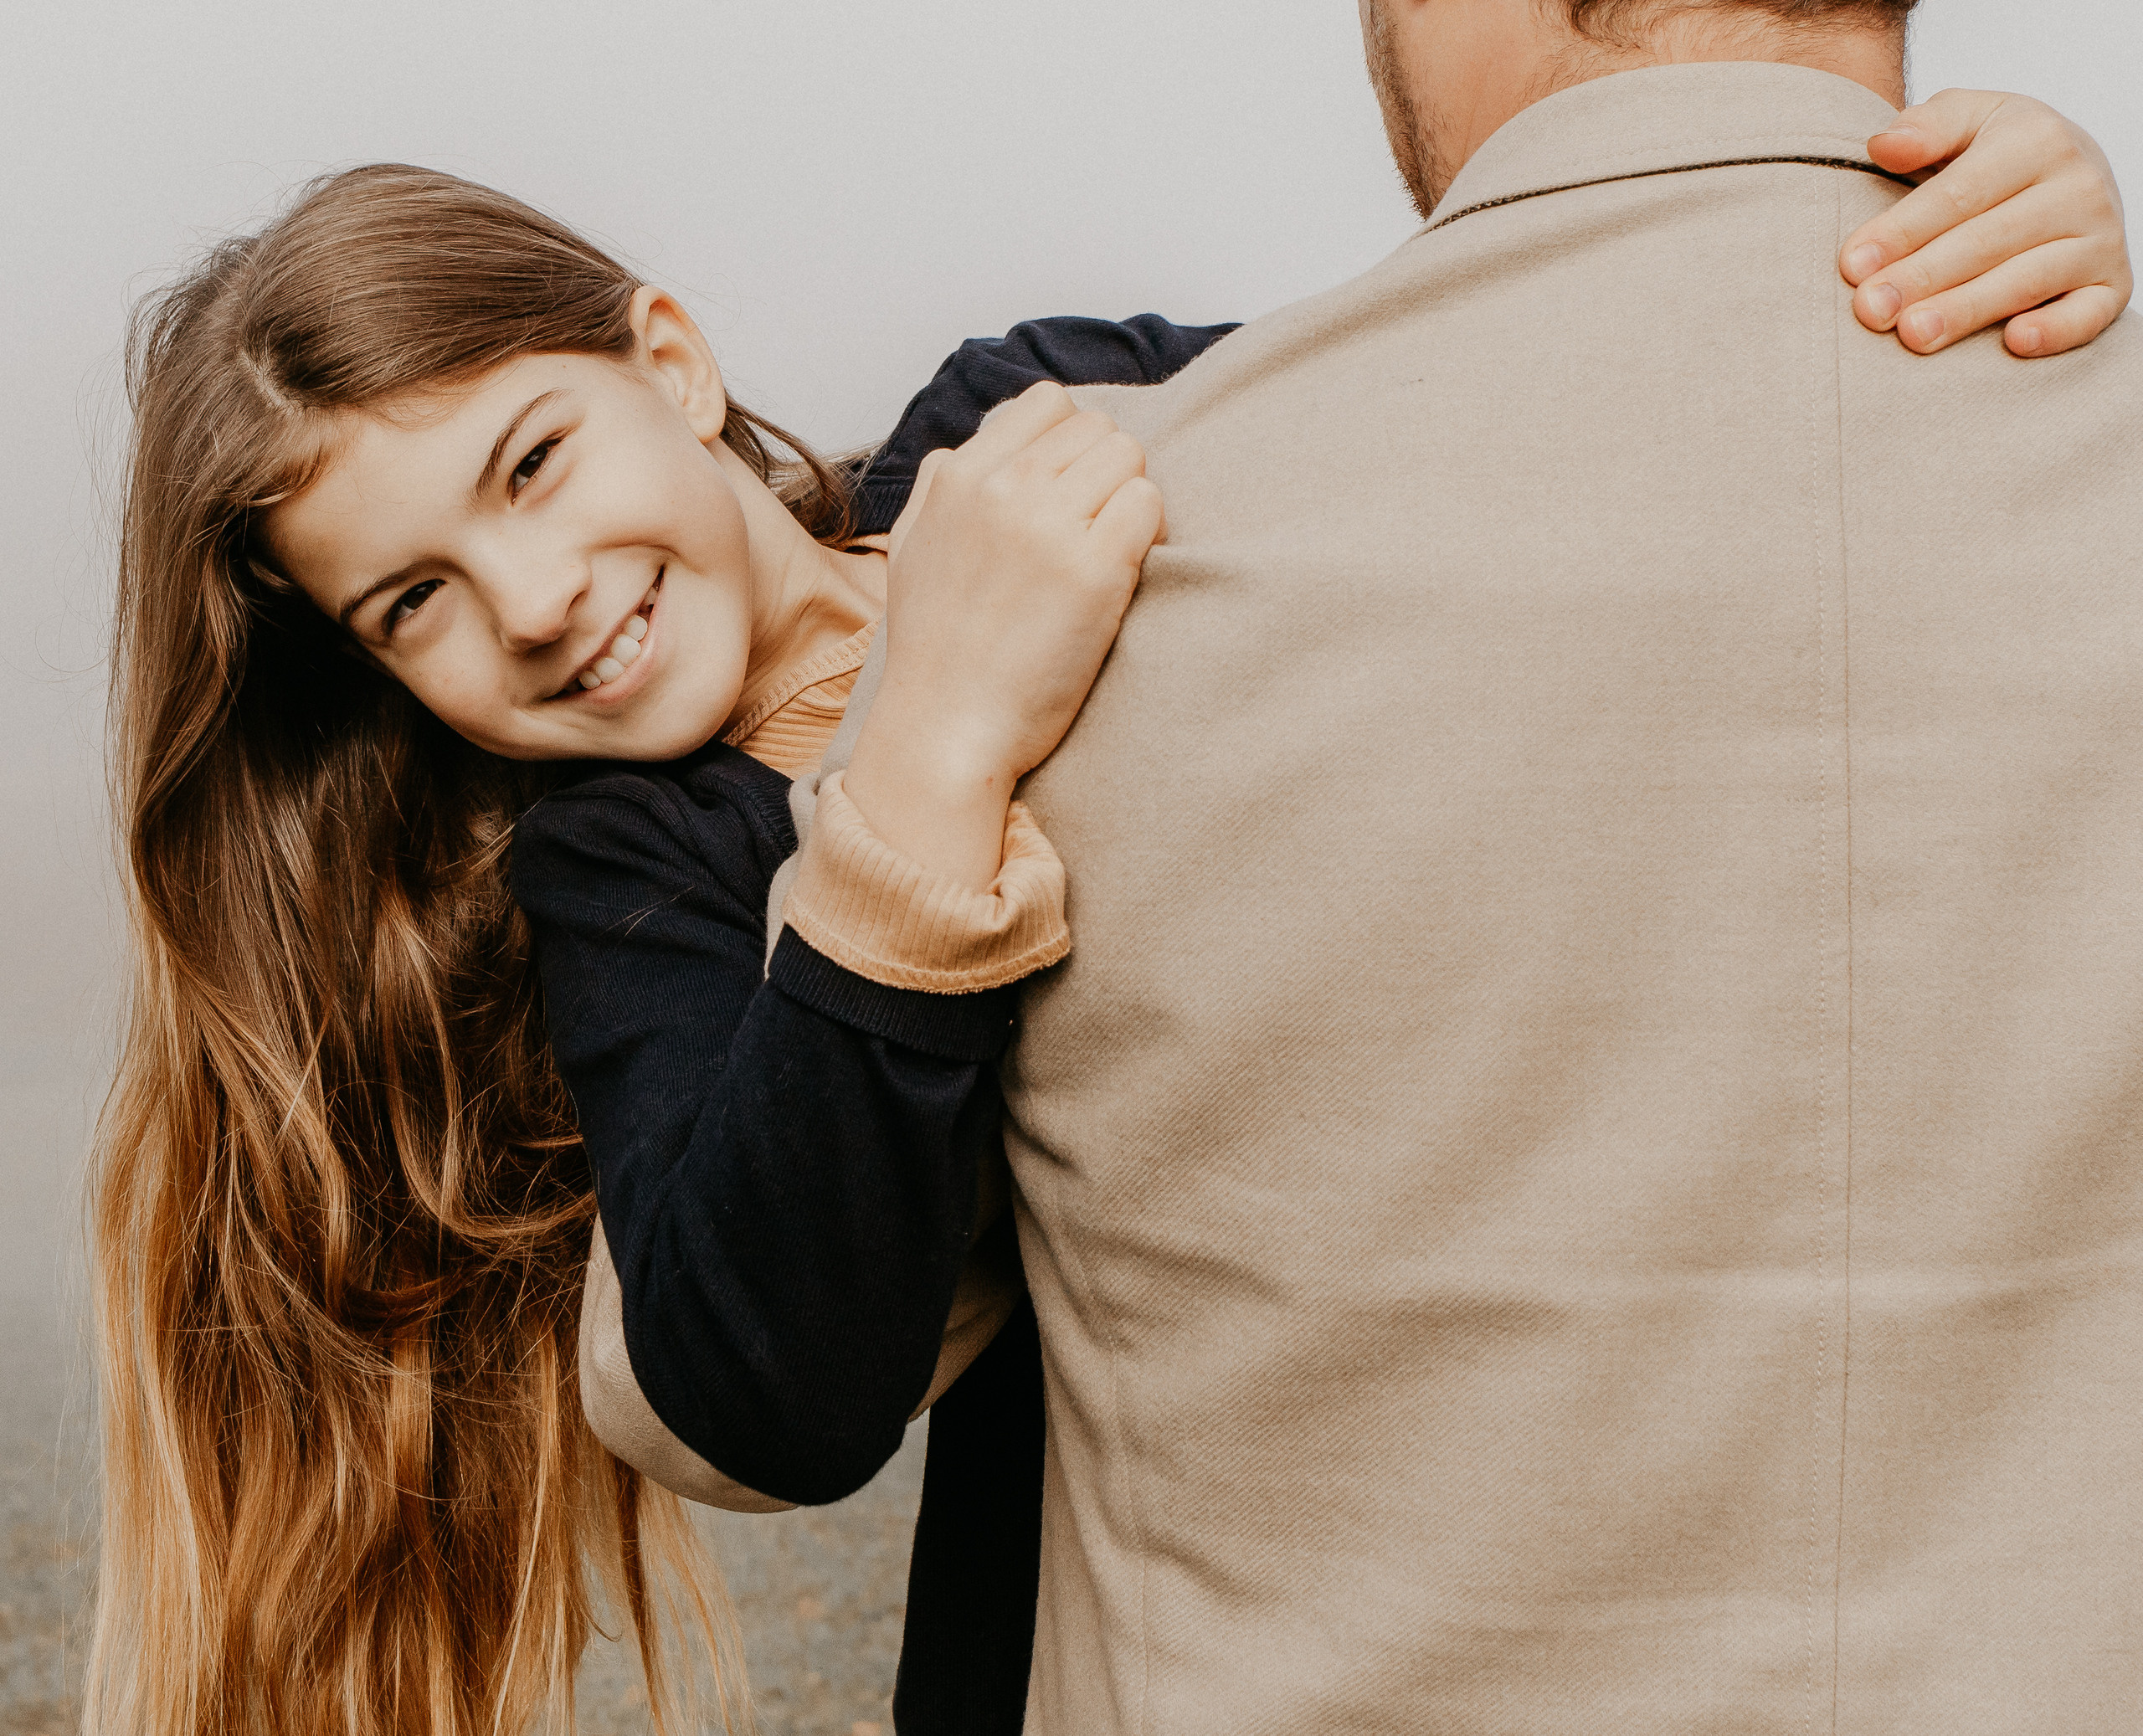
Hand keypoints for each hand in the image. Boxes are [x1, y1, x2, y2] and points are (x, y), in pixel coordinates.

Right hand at [844, 382, 1162, 888]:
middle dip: (1106, 473)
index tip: (1071, 489)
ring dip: (1129, 500)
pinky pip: (1148, 505)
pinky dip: (1148, 533)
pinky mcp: (1093, 572)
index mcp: (958, 477)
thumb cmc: (936, 648)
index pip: (1048, 403)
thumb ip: (939, 485)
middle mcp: (1001, 489)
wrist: (948, 728)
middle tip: (1095, 530)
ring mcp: (1049, 527)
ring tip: (1109, 551)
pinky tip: (1124, 572)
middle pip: (1097, 428)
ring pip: (1129, 458)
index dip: (1071, 442)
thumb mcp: (912, 546)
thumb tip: (965, 448)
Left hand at [1838, 90, 2130, 358]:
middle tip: (1870, 310)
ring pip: (2028, 279)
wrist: (2073, 174)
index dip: (1903, 231)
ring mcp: (2101, 237)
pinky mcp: (2114, 283)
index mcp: (2037, 140)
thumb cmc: (1999, 152)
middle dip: (1922, 278)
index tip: (1852, 265)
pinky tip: (2015, 343)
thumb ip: (1926, 127)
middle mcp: (2079, 186)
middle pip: (1986, 241)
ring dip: (1968, 309)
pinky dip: (2057, 330)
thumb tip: (1883, 145)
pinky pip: (2090, 313)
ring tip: (1913, 335)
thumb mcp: (1967, 119)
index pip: (1958, 194)